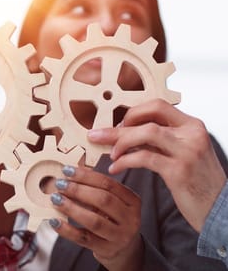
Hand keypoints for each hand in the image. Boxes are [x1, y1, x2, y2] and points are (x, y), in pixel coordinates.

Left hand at [49, 166, 142, 270]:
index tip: (67, 170)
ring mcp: (119, 236)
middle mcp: (130, 219)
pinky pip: (83, 239)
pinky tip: (55, 221)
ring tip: (56, 199)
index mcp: (132, 201)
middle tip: (60, 184)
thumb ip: (96, 187)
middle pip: (103, 200)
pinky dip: (67, 230)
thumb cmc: (113, 219)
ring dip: (71, 208)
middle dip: (78, 190)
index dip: (86, 176)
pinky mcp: (107, 250)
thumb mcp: (112, 202)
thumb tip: (71, 173)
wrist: (123, 249)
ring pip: (94, 221)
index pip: (108, 184)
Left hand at [87, 98, 226, 231]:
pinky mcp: (179, 171)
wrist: (219, 209)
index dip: (133, 112)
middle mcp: (191, 134)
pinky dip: (124, 161)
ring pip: (145, 133)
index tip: (119, 125)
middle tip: (99, 135)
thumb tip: (124, 132)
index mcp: (192, 125)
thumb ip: (158, 140)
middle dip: (119, 126)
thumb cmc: (197, 181)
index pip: (158, 105)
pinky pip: (144, 158)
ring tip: (109, 153)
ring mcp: (187, 151)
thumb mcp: (181, 153)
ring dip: (120, 141)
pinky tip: (116, 168)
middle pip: (148, 116)